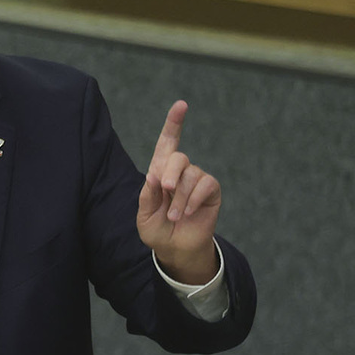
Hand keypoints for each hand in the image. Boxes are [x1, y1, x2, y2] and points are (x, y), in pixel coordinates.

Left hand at [137, 100, 219, 283]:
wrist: (174, 249)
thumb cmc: (157, 230)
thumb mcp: (144, 214)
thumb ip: (147, 195)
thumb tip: (154, 175)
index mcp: (160, 171)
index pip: (167, 143)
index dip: (174, 123)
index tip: (182, 105)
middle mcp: (180, 172)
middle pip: (178, 157)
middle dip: (169, 172)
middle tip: (165, 189)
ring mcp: (196, 180)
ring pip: (190, 175)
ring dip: (179, 197)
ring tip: (174, 215)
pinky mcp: (211, 191)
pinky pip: (205, 185)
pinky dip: (193, 199)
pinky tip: (187, 212)